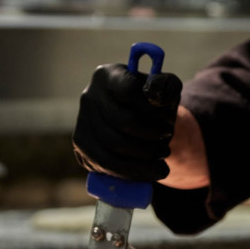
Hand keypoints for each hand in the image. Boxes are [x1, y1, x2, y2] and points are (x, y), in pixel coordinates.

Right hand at [72, 64, 182, 181]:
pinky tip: (150, 173)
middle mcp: (89, 96)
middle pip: (122, 121)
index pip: (129, 90)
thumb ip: (166, 86)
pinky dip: (131, 172)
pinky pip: (104, 164)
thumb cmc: (151, 102)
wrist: (136, 118)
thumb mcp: (165, 89)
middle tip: (167, 142)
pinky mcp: (81, 145)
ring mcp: (82, 121)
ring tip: (163, 158)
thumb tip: (155, 92)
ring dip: (144, 157)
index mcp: (108, 76)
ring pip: (113, 146)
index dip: (152, 109)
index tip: (168, 121)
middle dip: (151, 136)